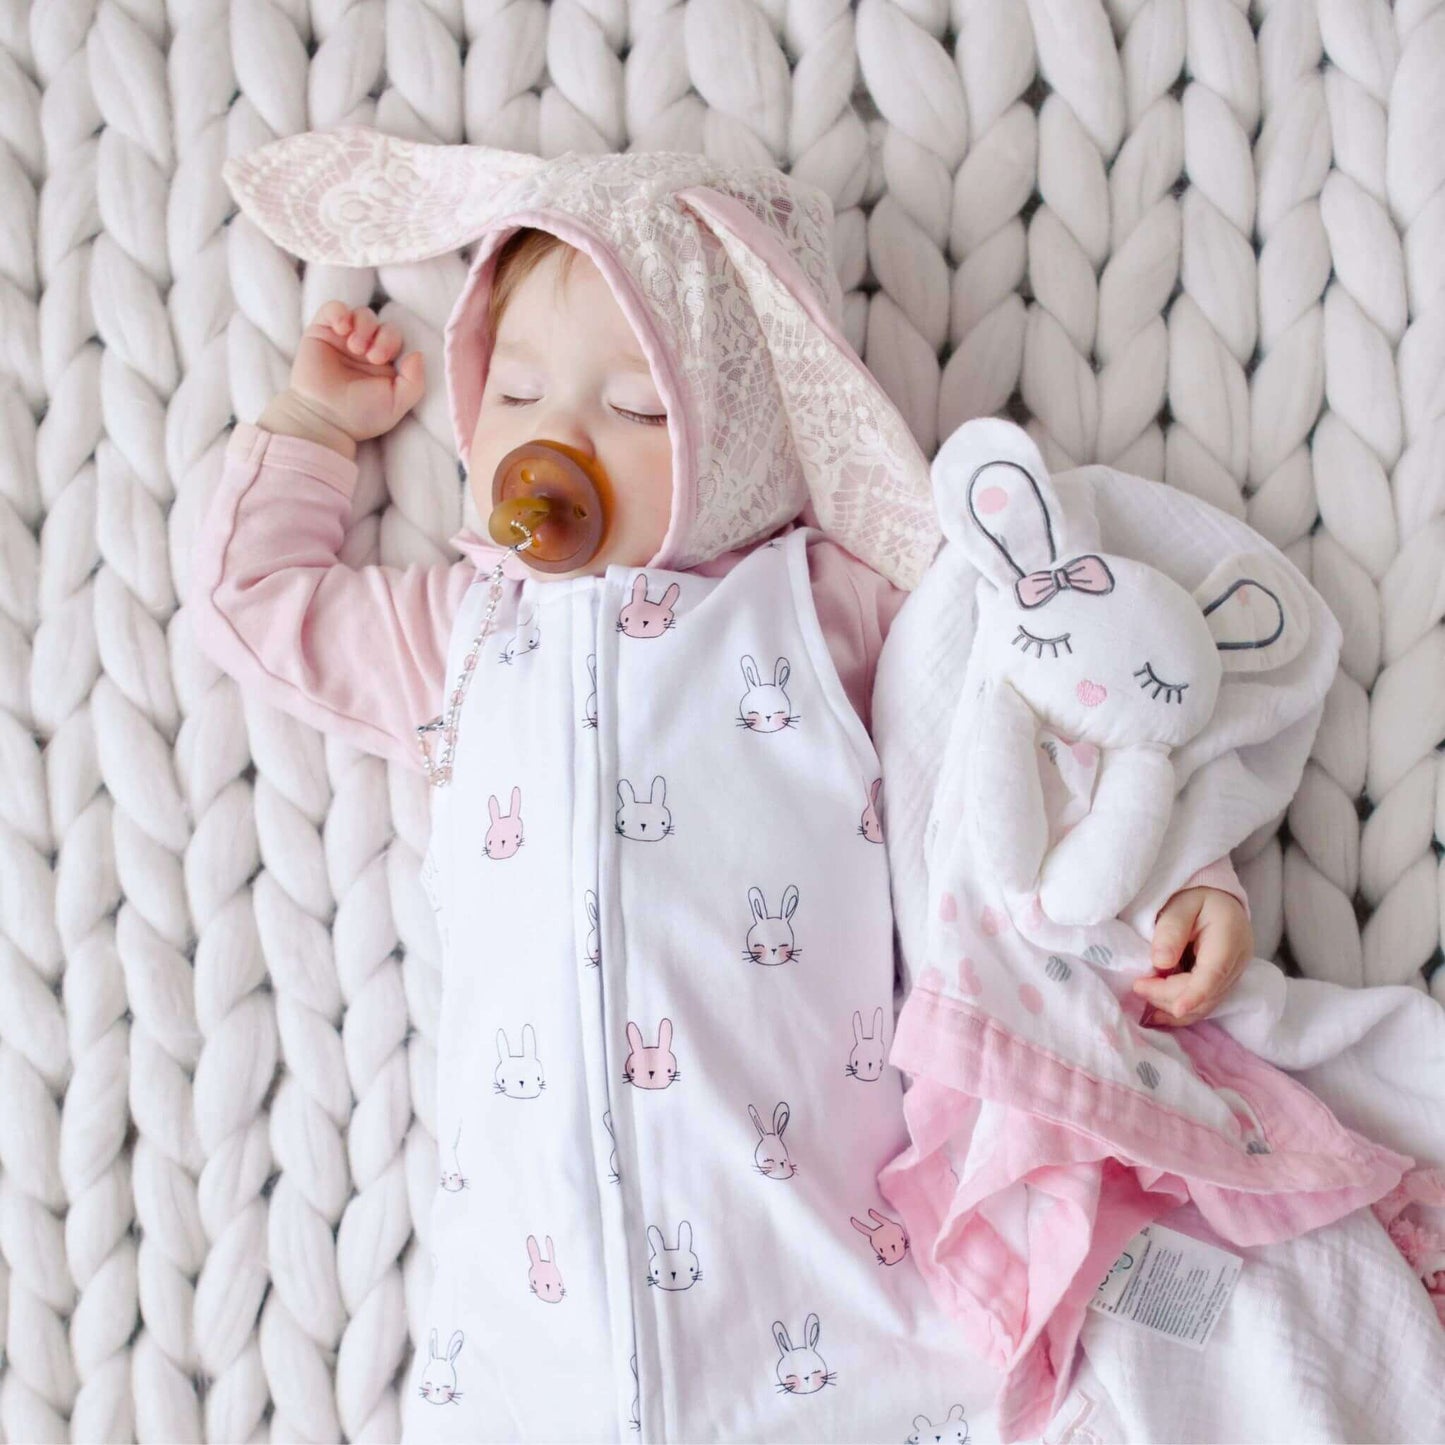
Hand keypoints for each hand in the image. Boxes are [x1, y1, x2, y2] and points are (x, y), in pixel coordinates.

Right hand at [288, 300, 425, 442]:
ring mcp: (343, 340)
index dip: (392, 341)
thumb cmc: (360, 415)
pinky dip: (340, 312)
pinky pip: (333, 308)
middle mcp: (365, 349)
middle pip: (382, 324)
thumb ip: (415, 382)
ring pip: (361, 314)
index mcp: (384, 364)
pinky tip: (342, 327)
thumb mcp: (397, 403)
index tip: (381, 360)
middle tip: (370, 356)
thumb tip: (417, 354)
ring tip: (355, 346)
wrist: (324, 418)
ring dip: (363, 326)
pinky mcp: (321, 332)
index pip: (396, 338)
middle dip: (381, 336)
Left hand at [1132, 887, 1252, 1026]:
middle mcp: (1237, 962)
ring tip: (1144, 994)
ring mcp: (1232, 975)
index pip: (1215, 973)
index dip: (1196, 994)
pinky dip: (1181, 1010)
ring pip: (1206, 1004)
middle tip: (1138, 986)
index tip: (1176, 1009)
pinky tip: (1158, 1012)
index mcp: (1230, 938)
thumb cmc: (1197, 897)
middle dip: (1169, 996)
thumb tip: (1160, 963)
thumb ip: (1171, 930)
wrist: (1217, 899)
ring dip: (1172, 1005)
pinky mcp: (1223, 982)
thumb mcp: (1181, 904)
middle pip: (1207, 993)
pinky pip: (1204, 1003)